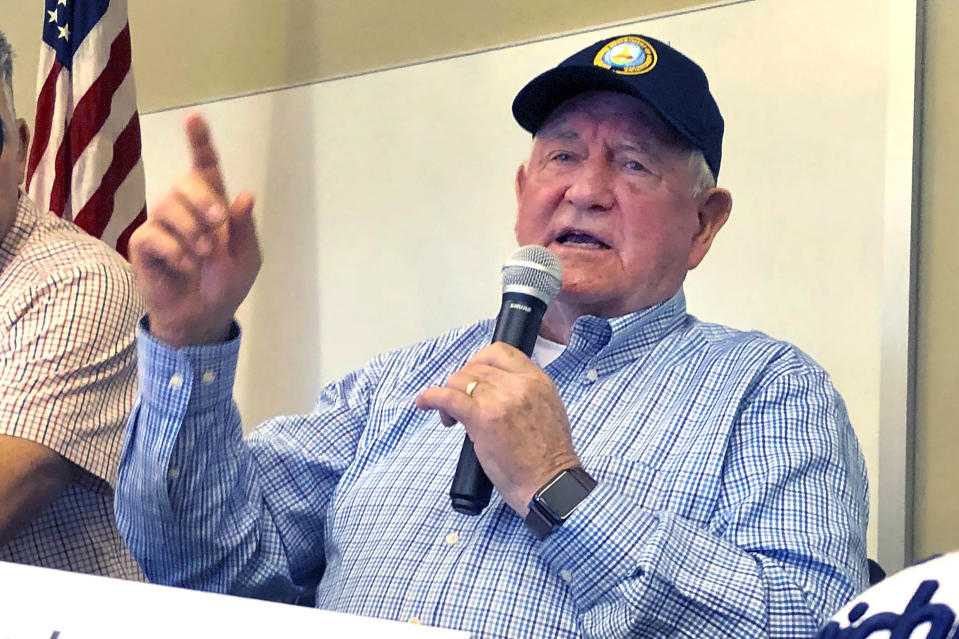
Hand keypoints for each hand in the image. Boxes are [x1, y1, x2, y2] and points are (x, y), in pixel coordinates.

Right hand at [128, 114, 260, 346]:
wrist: (203, 317)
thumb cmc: (225, 285)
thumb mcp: (247, 258)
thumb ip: (245, 228)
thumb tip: (245, 195)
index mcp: (213, 206)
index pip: (205, 167)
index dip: (199, 142)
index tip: (194, 118)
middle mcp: (185, 209)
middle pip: (185, 180)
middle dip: (203, 198)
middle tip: (218, 222)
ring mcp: (161, 225)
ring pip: (168, 206)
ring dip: (192, 231)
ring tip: (203, 255)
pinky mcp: (144, 244)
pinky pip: (154, 234)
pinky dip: (176, 251)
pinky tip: (186, 265)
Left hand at [415, 343, 579, 514]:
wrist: (549, 482)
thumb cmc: (549, 456)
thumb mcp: (548, 408)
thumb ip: (524, 391)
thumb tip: (493, 389)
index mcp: (537, 379)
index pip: (499, 352)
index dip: (478, 362)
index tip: (472, 377)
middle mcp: (519, 384)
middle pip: (475, 367)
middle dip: (462, 383)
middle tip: (460, 406)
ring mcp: (500, 399)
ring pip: (459, 380)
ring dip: (449, 394)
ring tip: (451, 418)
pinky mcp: (482, 418)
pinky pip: (447, 397)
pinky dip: (431, 397)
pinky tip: (424, 403)